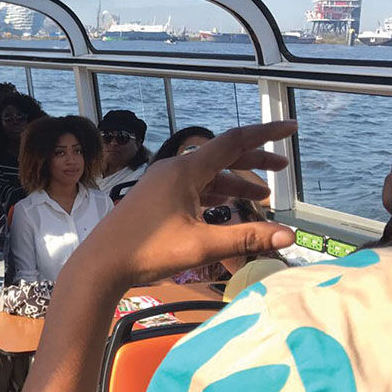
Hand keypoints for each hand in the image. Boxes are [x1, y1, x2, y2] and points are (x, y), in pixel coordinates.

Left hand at [72, 122, 296, 291]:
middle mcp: (173, 170)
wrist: (101, 263)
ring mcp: (162, 183)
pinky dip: (215, 195)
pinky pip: (193, 188)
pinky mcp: (155, 198)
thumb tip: (289, 236)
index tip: (291, 127)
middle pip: (222, 156)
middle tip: (283, 168)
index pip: (233, 141)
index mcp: (184, 171)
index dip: (265, 134)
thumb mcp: (201, 246)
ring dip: (235, 183)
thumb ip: (246, 238)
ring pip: (207, 176)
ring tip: (263, 197)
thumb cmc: (147, 251)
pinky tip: (228, 209)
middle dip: (255, 161)